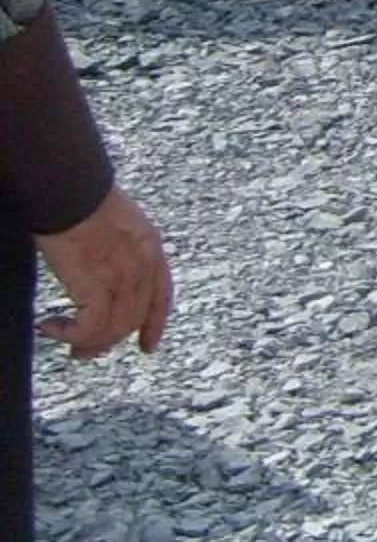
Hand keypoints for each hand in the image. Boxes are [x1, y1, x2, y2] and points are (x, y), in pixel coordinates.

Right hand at [36, 185, 173, 359]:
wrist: (70, 189)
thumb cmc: (82, 199)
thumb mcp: (115, 223)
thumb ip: (119, 249)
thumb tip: (101, 271)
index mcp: (151, 246)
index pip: (161, 295)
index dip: (155, 323)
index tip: (147, 345)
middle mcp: (143, 264)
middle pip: (133, 318)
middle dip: (108, 341)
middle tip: (83, 351)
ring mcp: (123, 276)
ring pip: (113, 329)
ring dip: (86, 343)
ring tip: (66, 344)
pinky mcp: (97, 285)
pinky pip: (89, 328)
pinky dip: (69, 335)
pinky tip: (49, 325)